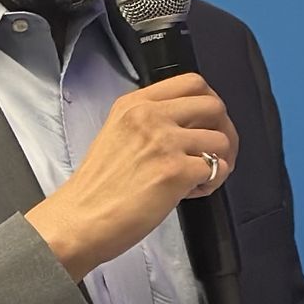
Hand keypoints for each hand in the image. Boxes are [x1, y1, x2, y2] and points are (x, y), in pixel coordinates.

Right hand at [26, 73, 236, 280]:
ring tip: (196, 179)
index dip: (209, 103)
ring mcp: (164, 142)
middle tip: (215, 153)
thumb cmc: (97, 188)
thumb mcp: (117, 134)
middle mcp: (150, 117)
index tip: (208, 122)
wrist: (79, 221)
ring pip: (221, 139)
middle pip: (214, 105)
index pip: (192, 82)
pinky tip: (190, 193)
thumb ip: (150, 123)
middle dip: (224, 130)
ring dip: (218, 161)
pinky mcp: (175, 171)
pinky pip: (218, 168)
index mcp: (135, 105)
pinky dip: (212, 183)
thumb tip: (191, 125)